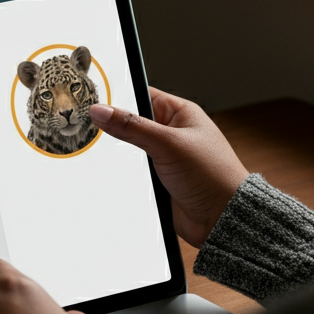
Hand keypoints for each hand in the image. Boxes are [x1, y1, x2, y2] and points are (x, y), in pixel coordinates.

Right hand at [90, 88, 248, 246]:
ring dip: (121, 155)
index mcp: (180, 114)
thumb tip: (101, 110)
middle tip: (90, 128)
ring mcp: (165, 158)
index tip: (93, 100)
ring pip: (130, 150)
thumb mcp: (168, 144)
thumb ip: (131, 126)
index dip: (118, 97)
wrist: (222, 218)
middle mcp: (172, 134)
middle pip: (132, 123)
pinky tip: (114, 175)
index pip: (142, 95)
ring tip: (102, 153)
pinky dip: (125, 174)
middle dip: (115, 128)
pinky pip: (134, 172)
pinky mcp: (159, 180)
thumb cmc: (212, 176)